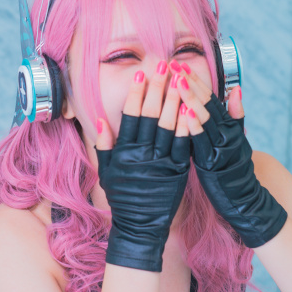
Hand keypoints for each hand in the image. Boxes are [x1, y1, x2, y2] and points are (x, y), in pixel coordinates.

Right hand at [93, 63, 190, 271]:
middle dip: (157, 89)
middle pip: (152, 116)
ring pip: (170, 126)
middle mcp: (143, 156)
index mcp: (124, 154)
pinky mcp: (179, 171)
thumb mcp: (106, 172)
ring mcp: (162, 163)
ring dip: (175, 100)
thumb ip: (104, 145)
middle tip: (162, 66)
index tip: (141, 75)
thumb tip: (100, 119)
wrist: (140, 226)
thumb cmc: (122, 197)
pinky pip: (185, 144)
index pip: (131, 117)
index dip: (136, 95)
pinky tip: (192, 107)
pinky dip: (188, 125)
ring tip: (179, 79)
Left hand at [174, 64, 287, 247]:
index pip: (209, 98)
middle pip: (206, 103)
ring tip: (178, 82)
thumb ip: (235, 115)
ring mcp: (219, 147)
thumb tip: (236, 89)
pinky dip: (194, 126)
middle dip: (189, 83)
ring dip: (191, 98)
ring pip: (204, 118)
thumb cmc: (236, 168)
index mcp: (227, 126)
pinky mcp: (213, 162)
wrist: (245, 198)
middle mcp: (224, 133)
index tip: (180, 64)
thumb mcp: (236, 139)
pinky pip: (201, 141)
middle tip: (174, 65)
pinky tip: (184, 113)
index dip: (195, 80)